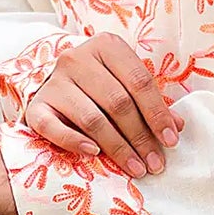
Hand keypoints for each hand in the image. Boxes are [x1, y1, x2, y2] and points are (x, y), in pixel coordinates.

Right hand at [22, 35, 181, 178]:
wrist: (52, 87)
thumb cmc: (97, 87)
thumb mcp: (125, 86)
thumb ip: (150, 103)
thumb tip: (176, 127)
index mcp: (107, 46)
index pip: (140, 82)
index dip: (158, 114)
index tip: (170, 141)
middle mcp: (77, 58)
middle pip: (118, 102)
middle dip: (141, 137)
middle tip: (154, 163)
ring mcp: (54, 81)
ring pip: (92, 118)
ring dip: (117, 147)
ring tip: (135, 168)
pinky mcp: (37, 105)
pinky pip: (54, 128)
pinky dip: (75, 142)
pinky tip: (94, 154)